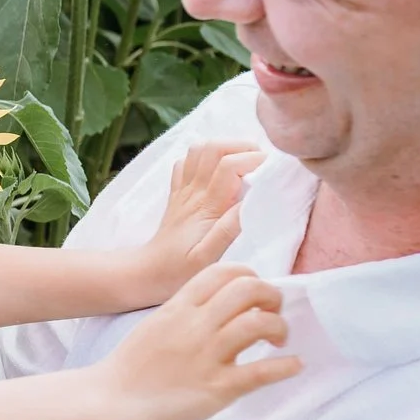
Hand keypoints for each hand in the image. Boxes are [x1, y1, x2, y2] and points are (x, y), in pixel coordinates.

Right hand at [90, 263, 299, 419]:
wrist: (107, 402)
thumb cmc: (131, 366)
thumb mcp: (155, 324)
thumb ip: (185, 311)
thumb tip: (217, 305)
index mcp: (178, 307)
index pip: (224, 271)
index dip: (250, 276)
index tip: (254, 295)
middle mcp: (194, 326)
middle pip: (248, 290)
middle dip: (272, 297)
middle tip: (274, 315)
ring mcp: (206, 356)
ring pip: (258, 324)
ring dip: (280, 328)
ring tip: (279, 342)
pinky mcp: (215, 389)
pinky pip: (260, 372)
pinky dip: (284, 367)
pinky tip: (293, 365)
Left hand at [135, 141, 263, 299]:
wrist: (147, 273)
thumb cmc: (180, 270)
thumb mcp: (208, 258)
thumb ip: (228, 230)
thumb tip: (249, 202)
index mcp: (206, 206)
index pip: (228, 165)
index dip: (252, 159)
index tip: (271, 169)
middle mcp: (192, 193)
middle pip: (212, 148)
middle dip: (240, 146)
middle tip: (261, 160)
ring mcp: (182, 191)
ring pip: (198, 150)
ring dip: (223, 148)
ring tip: (243, 161)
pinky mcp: (177, 194)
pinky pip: (185, 163)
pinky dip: (203, 158)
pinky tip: (216, 170)